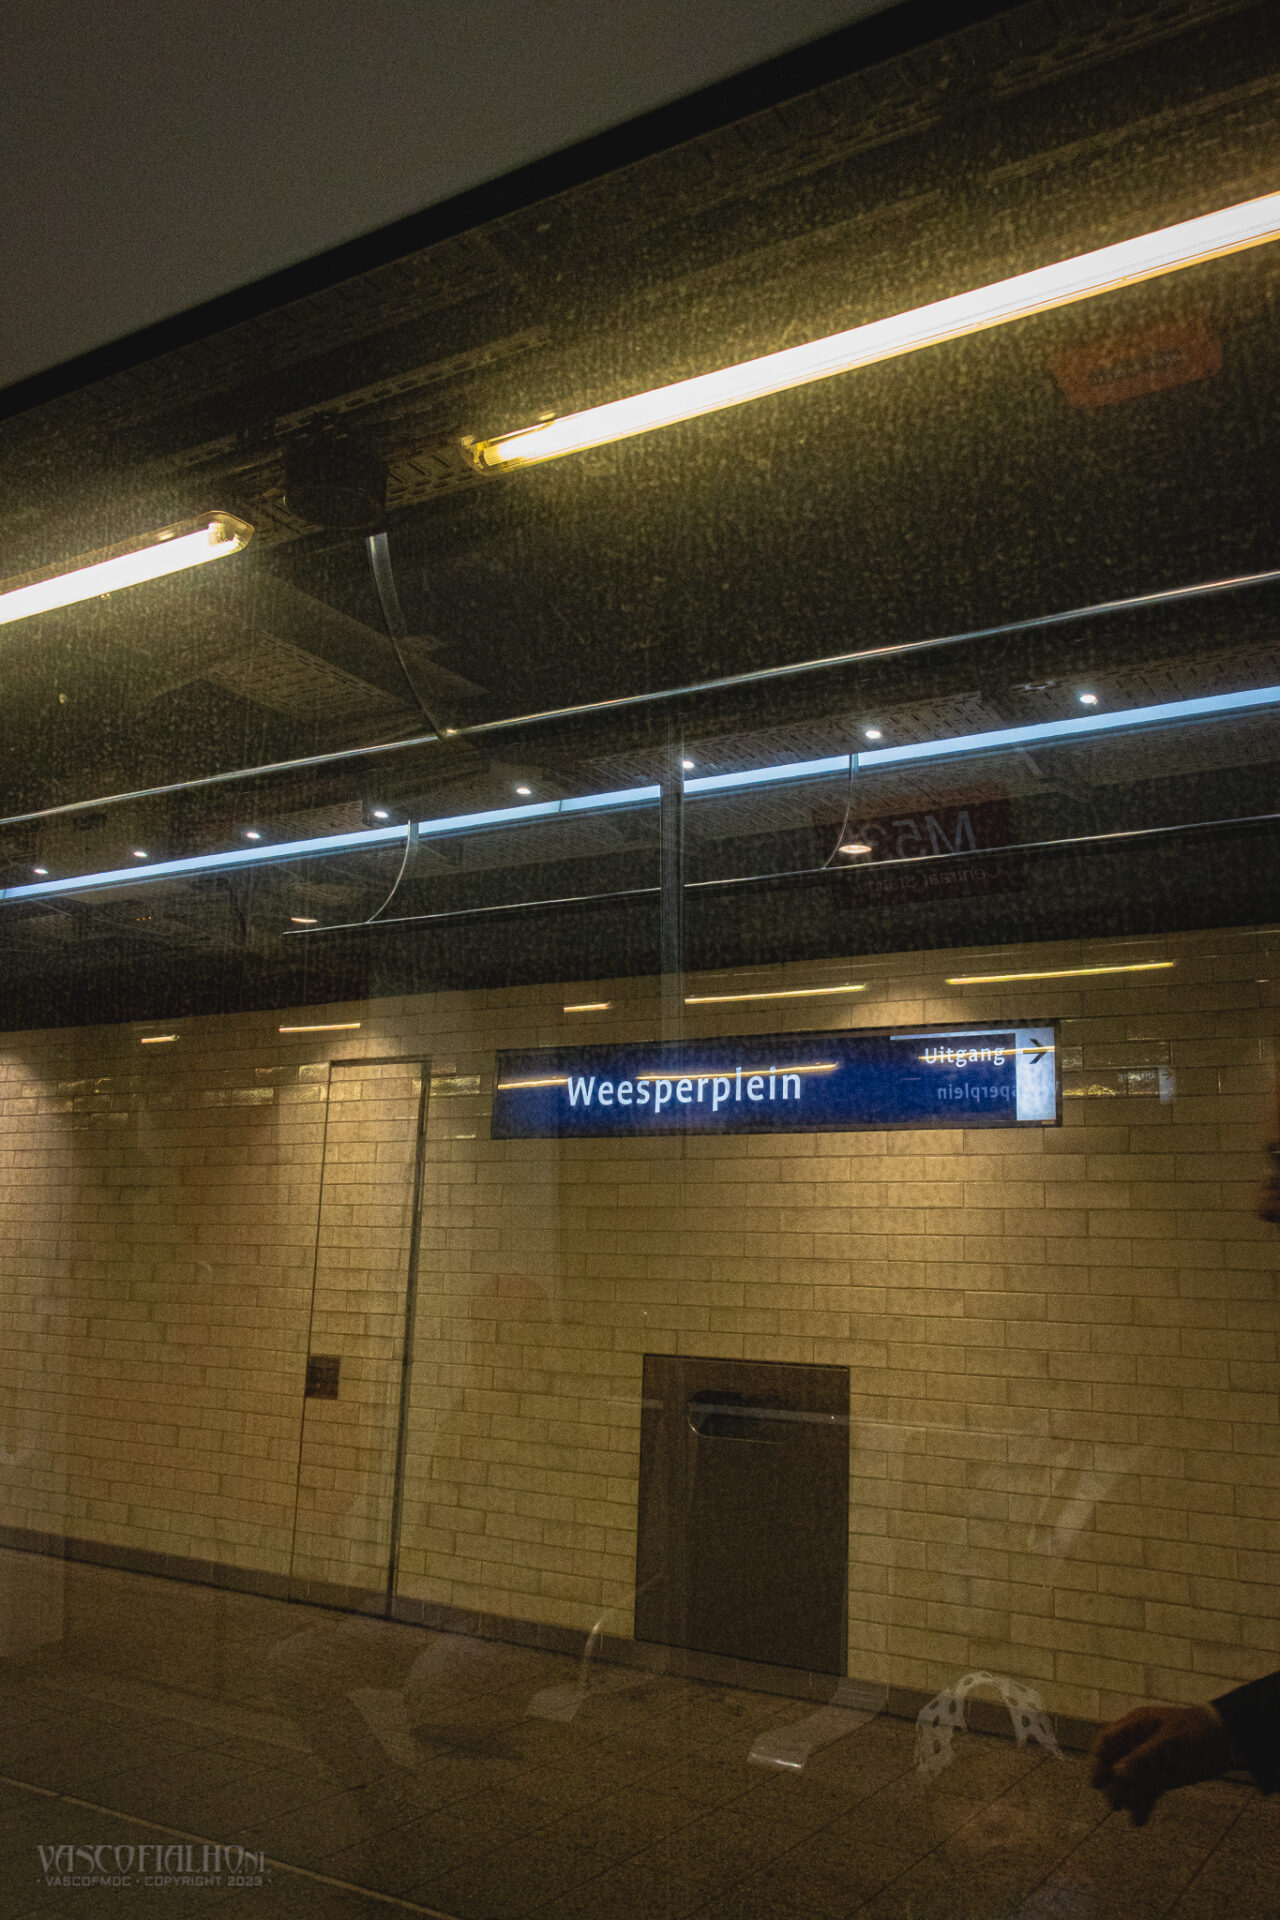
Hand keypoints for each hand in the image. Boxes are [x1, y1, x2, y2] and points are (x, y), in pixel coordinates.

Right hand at [1089, 1703, 1233, 1825]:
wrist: (1226, 1740)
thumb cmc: (1196, 1734)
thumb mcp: (1169, 1744)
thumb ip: (1142, 1758)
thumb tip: (1115, 1774)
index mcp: (1136, 1727)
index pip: (1107, 1742)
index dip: (1097, 1761)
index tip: (1096, 1784)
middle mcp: (1139, 1743)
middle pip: (1116, 1763)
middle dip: (1113, 1784)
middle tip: (1115, 1803)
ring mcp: (1151, 1760)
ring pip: (1131, 1780)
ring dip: (1128, 1796)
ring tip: (1131, 1812)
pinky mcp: (1164, 1775)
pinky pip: (1147, 1790)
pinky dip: (1143, 1804)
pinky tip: (1138, 1820)